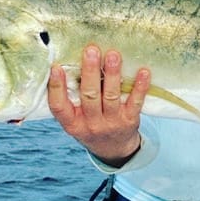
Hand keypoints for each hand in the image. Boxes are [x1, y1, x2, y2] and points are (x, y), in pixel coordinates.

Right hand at [47, 45, 150, 166]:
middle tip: (91, 50)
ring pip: (111, 96)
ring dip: (113, 74)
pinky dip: (139, 87)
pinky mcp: (130, 120)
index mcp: (72, 123)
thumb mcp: (75, 119)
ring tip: (113, 55)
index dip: (56, 87)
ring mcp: (111, 123)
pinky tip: (143, 72)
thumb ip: (70, 98)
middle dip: (90, 72)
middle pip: (89, 96)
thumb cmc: (90, 124)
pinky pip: (135, 102)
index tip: (56, 67)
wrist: (113, 149)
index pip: (59, 106)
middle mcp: (90, 124)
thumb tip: (67, 62)